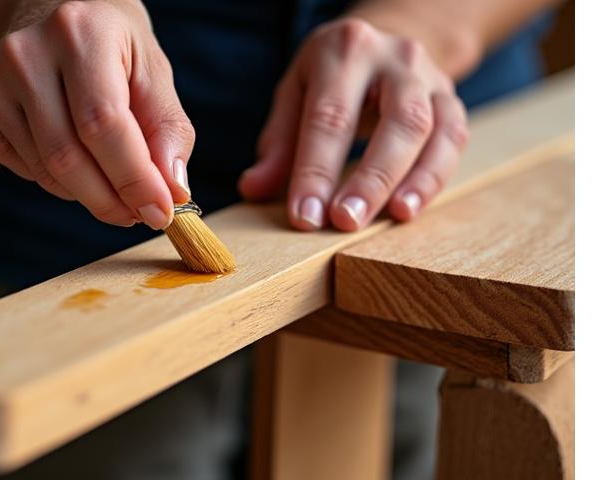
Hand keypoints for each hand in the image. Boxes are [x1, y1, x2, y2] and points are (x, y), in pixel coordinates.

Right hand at [0, 0, 193, 229]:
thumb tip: (172, 193)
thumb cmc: (117, 51)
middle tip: (139, 214)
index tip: (160, 213)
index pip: (103, 123)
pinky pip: (26, 172)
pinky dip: (60, 183)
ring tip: (116, 185)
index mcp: (81, 33)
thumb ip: (168, 134)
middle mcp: (27, 54)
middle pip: (67, 156)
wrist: (57, 14)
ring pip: (46, 171)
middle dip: (111, 200)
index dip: (133, 177)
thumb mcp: (155, 77)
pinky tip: (79, 160)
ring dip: (89, 194)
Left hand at [239, 17, 468, 230]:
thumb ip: (278, 144)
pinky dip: (433, 179)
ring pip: (432, 130)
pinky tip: (409, 209)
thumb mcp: (295, 94)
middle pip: (396, 121)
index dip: (316, 170)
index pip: (330, 116)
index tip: (305, 215)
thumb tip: (253, 189)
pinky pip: (452, 141)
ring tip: (389, 218)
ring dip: (412, 181)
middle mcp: (394, 59)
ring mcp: (429, 78)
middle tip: (345, 221)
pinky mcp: (451, 100)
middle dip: (370, 177)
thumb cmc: (330, 77)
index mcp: (344, 50)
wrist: (383, 43)